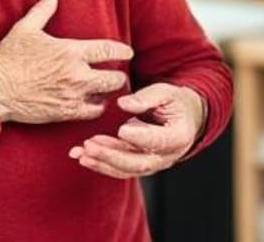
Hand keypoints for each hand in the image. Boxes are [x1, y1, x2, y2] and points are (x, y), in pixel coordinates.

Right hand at [0, 0, 133, 123]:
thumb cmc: (9, 59)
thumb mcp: (25, 29)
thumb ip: (42, 11)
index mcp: (70, 51)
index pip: (108, 50)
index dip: (122, 51)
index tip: (127, 52)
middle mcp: (76, 74)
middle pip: (113, 77)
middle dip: (118, 75)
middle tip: (117, 74)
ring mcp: (73, 95)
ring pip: (106, 96)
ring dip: (109, 93)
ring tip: (107, 90)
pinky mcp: (66, 112)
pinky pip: (92, 112)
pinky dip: (97, 108)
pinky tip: (94, 104)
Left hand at [69, 83, 205, 177]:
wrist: (183, 118)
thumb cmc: (175, 103)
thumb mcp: (166, 93)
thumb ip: (147, 97)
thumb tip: (123, 103)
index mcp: (178, 136)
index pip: (159, 141)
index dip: (141, 137)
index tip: (122, 128)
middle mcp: (166, 156)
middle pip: (138, 163)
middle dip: (112, 156)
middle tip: (91, 145)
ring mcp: (152, 164)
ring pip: (126, 169)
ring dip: (102, 162)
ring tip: (81, 152)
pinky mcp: (139, 165)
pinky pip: (119, 169)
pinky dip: (100, 164)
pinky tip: (83, 156)